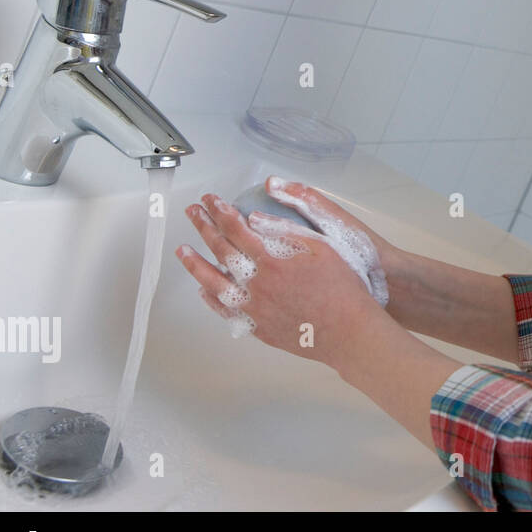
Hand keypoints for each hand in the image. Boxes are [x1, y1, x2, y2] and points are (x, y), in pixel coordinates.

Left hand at [178, 190, 374, 370]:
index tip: (212, 201)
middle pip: (221, 250)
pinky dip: (212, 299)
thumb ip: (286, 231)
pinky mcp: (259, 327)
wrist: (349, 331)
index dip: (221, 211)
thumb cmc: (342, 290)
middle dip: (204, 227)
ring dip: (196, 264)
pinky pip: (226, 311)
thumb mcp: (322, 249)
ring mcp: (255, 308)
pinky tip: (204, 290)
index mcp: (272, 260)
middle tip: (193, 213)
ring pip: (214, 282)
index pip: (236, 229)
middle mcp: (257, 284)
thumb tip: (257, 220)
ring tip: (183, 250)